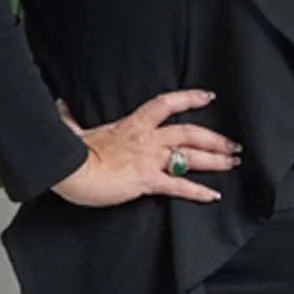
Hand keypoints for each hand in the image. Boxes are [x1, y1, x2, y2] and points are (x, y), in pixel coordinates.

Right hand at [51, 91, 236, 207]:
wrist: (68, 169)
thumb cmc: (70, 152)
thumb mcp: (73, 130)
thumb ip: (70, 119)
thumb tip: (59, 106)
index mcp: (132, 125)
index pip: (165, 104)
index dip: (189, 98)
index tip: (209, 97)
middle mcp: (147, 139)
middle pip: (190, 132)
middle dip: (215, 138)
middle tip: (234, 144)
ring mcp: (150, 159)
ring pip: (192, 157)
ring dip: (216, 160)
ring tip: (233, 163)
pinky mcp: (147, 180)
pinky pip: (179, 186)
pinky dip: (198, 192)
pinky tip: (213, 196)